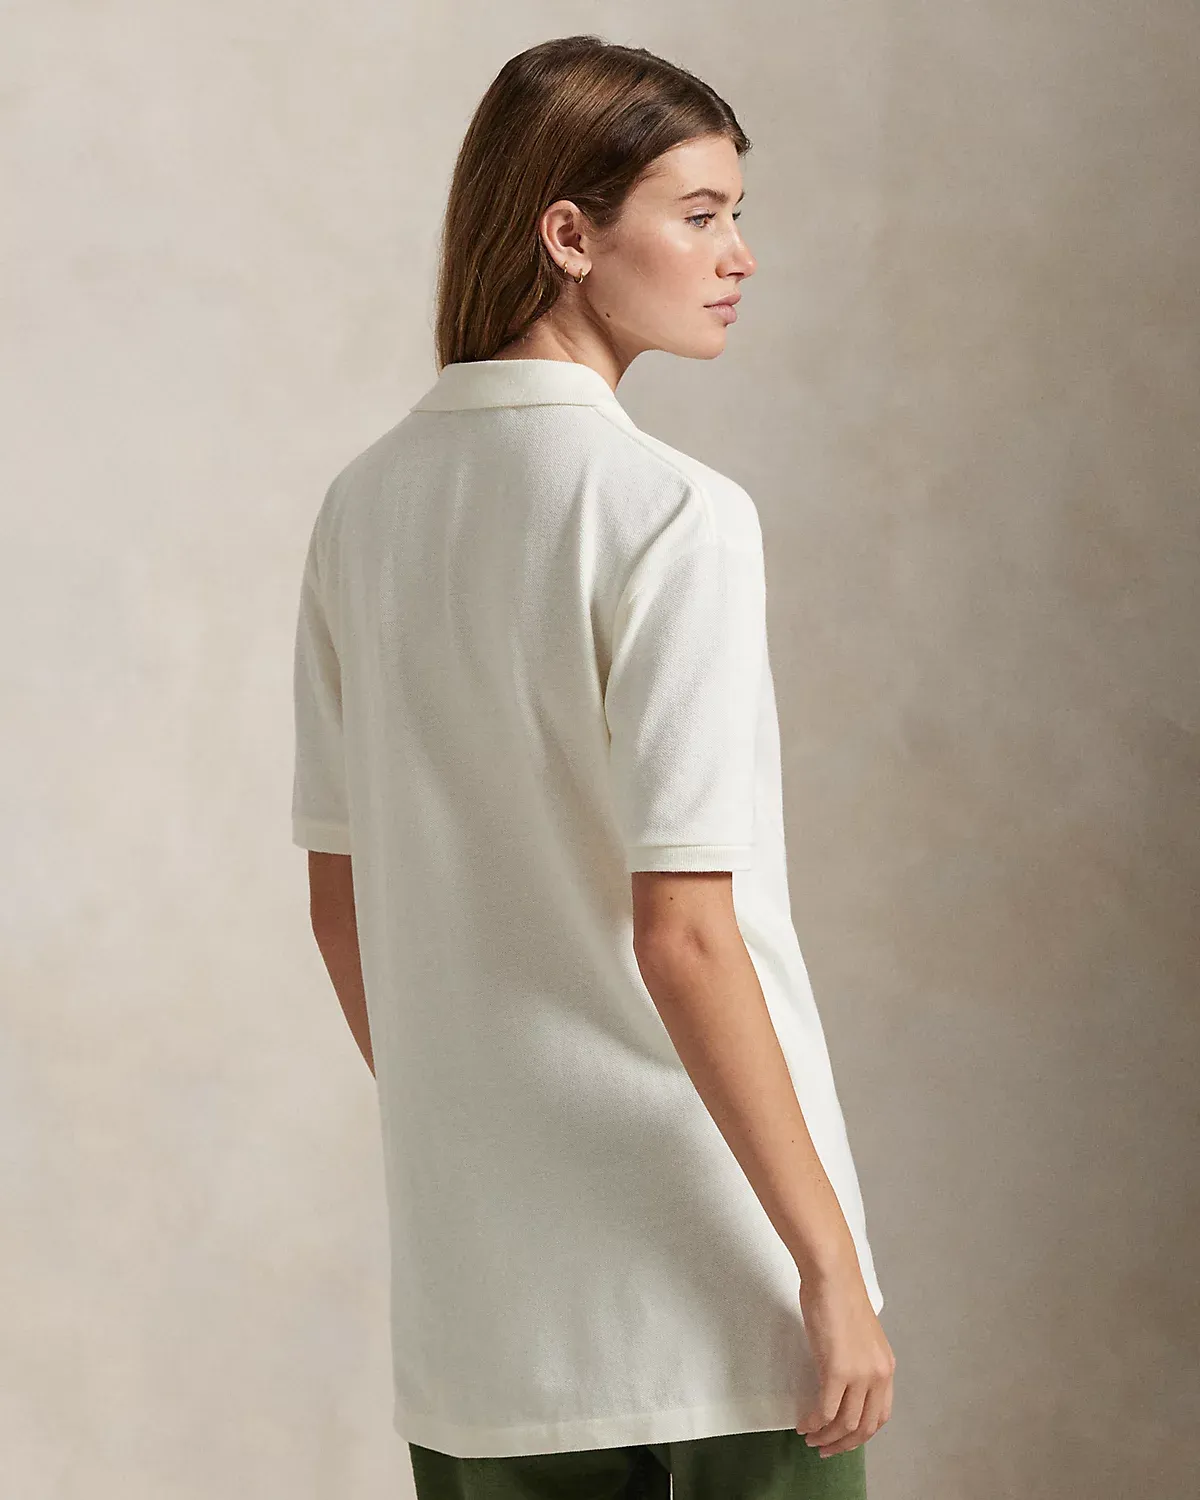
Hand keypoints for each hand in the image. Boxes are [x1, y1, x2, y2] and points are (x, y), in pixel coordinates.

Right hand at [795, 1265, 894, 1457]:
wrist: (832, 1275)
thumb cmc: (839, 1295)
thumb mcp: (858, 1335)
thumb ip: (857, 1359)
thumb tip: (842, 1379)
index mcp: (886, 1366)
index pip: (880, 1415)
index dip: (861, 1433)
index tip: (843, 1439)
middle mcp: (879, 1375)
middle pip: (865, 1426)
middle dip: (844, 1443)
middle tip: (824, 1449)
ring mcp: (860, 1374)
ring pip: (846, 1423)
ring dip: (827, 1436)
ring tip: (810, 1438)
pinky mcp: (838, 1370)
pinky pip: (826, 1409)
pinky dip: (815, 1422)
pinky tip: (804, 1424)